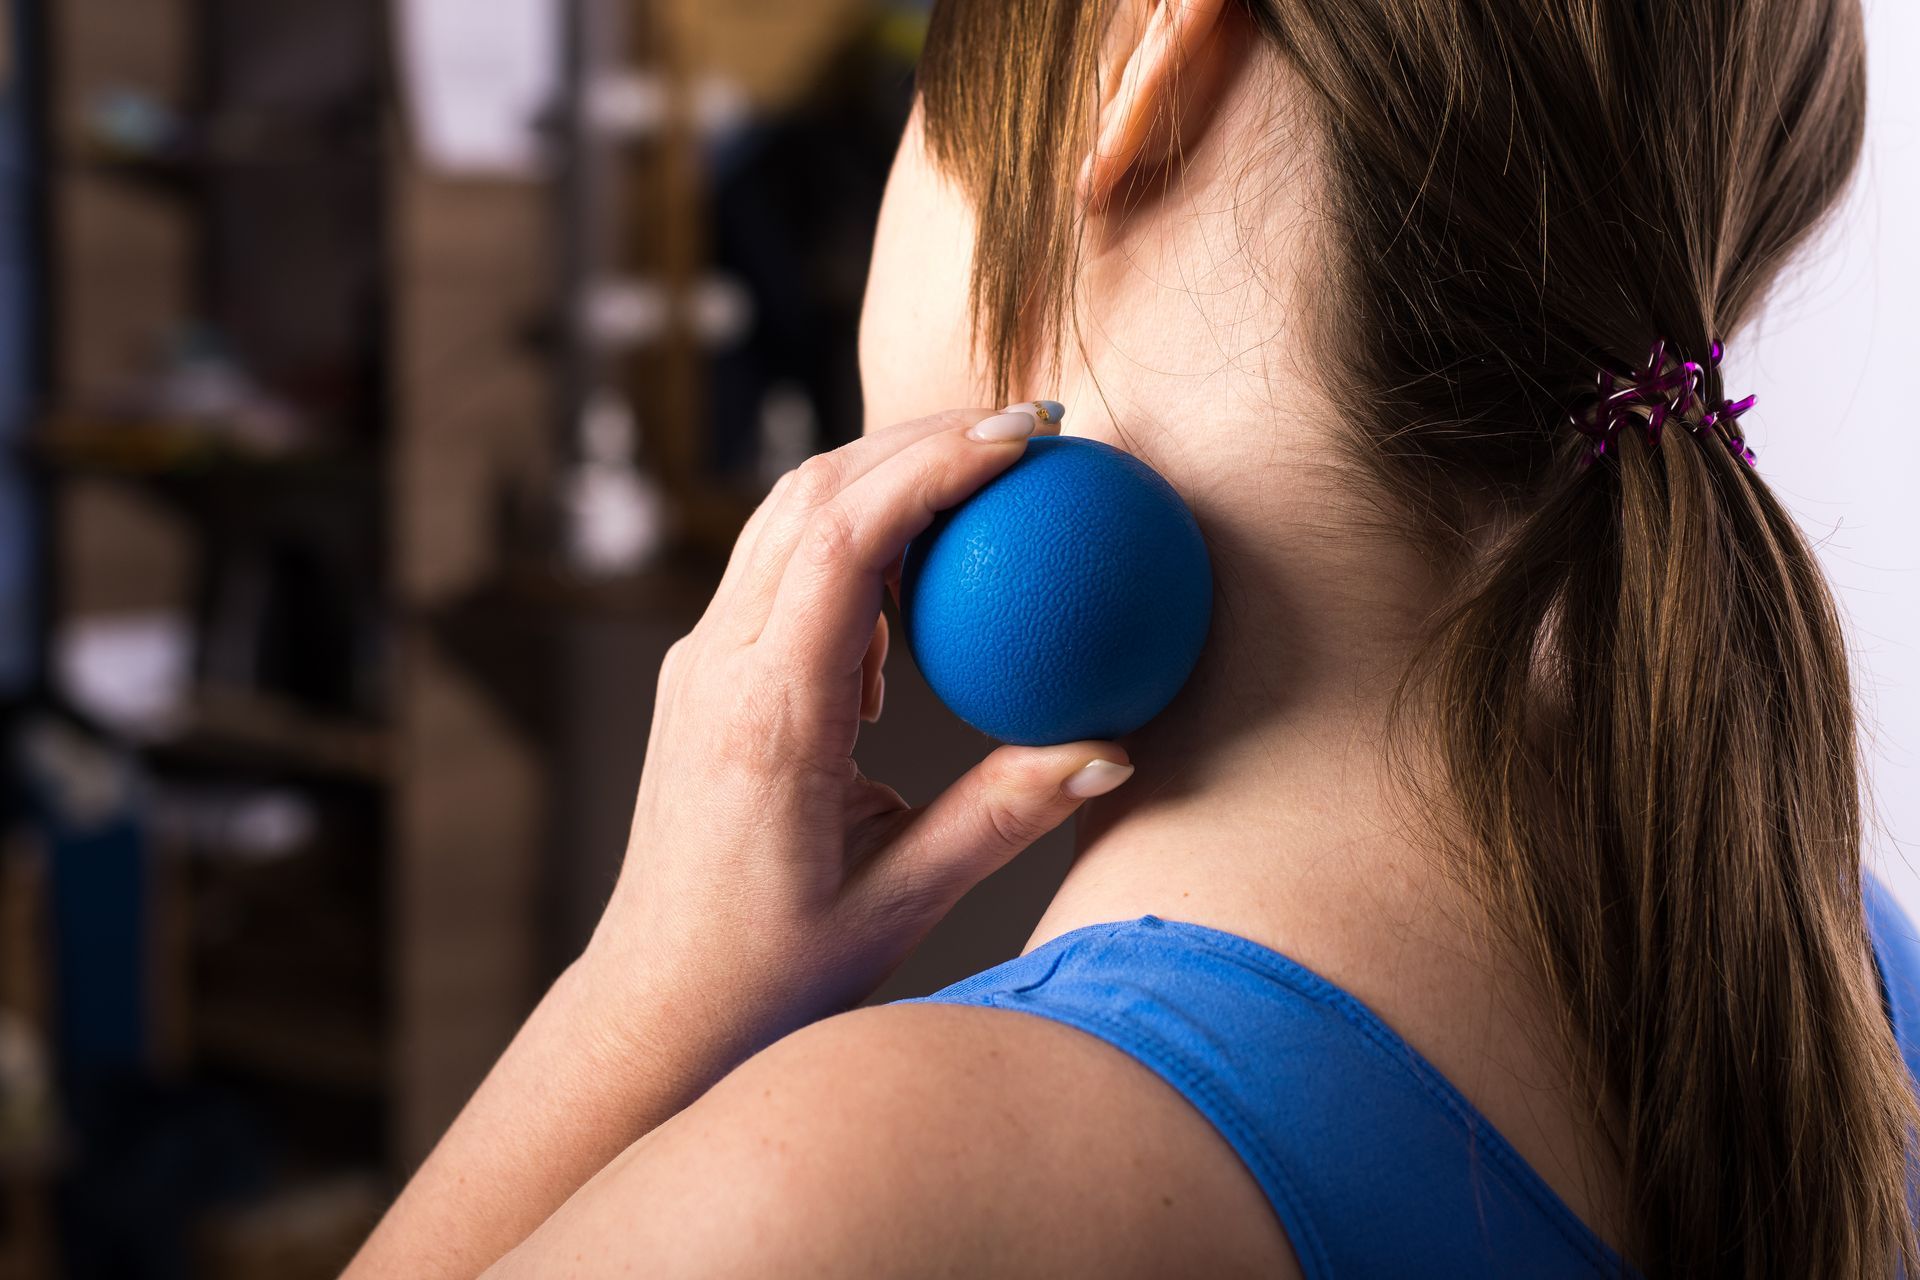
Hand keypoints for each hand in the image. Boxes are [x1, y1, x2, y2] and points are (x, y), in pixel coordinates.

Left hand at [582, 405, 1134, 1070]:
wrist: (658, 1003)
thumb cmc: (774, 972)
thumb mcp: (903, 900)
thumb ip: (1006, 815)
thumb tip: (1111, 748)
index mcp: (770, 712)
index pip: (850, 538)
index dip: (939, 463)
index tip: (1030, 438)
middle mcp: (719, 665)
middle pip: (814, 493)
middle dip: (922, 437)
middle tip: (1033, 429)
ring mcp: (700, 661)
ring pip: (787, 515)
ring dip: (884, 472)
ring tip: (987, 473)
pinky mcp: (703, 673)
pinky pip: (777, 565)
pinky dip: (851, 532)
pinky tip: (917, 581)